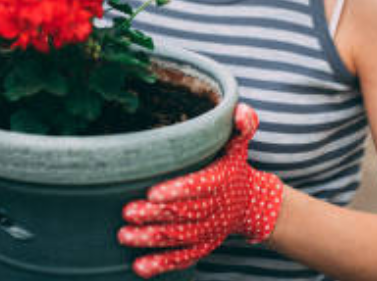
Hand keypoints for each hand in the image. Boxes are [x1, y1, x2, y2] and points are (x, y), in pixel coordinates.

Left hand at [118, 103, 283, 277]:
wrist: (251, 204)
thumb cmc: (233, 168)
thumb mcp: (239, 145)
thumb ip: (243, 126)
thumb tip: (241, 112)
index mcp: (219, 181)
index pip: (198, 187)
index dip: (177, 191)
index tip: (152, 193)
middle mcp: (214, 209)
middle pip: (182, 214)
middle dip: (154, 215)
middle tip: (127, 212)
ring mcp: (208, 231)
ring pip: (178, 238)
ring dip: (150, 239)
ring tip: (125, 235)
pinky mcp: (202, 246)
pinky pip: (183, 258)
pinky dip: (162, 265)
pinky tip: (140, 267)